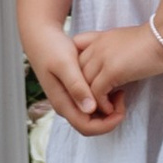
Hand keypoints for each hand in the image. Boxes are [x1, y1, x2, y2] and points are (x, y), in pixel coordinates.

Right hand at [23, 17, 119, 134]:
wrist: (40, 35)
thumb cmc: (51, 47)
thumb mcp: (65, 63)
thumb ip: (76, 86)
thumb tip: (90, 109)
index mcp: (62, 102)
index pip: (87, 127)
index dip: (106, 124)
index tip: (121, 109)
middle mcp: (65, 105)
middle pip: (90, 124)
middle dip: (109, 118)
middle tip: (122, 97)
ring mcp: (68, 99)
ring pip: (91, 115)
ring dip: (107, 109)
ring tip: (118, 90)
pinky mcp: (72, 91)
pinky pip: (90, 104)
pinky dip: (102, 99)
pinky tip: (110, 84)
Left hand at [72, 20, 162, 106]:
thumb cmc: (150, 41)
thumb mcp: (122, 41)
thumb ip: (109, 52)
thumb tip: (106, 73)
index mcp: (97, 39)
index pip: (73, 57)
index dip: (78, 74)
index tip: (89, 85)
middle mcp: (95, 47)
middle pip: (75, 75)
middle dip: (83, 92)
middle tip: (97, 102)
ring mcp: (102, 58)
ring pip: (84, 86)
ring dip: (93, 102)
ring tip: (107, 108)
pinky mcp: (112, 71)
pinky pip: (97, 93)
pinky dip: (103, 105)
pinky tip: (114, 107)